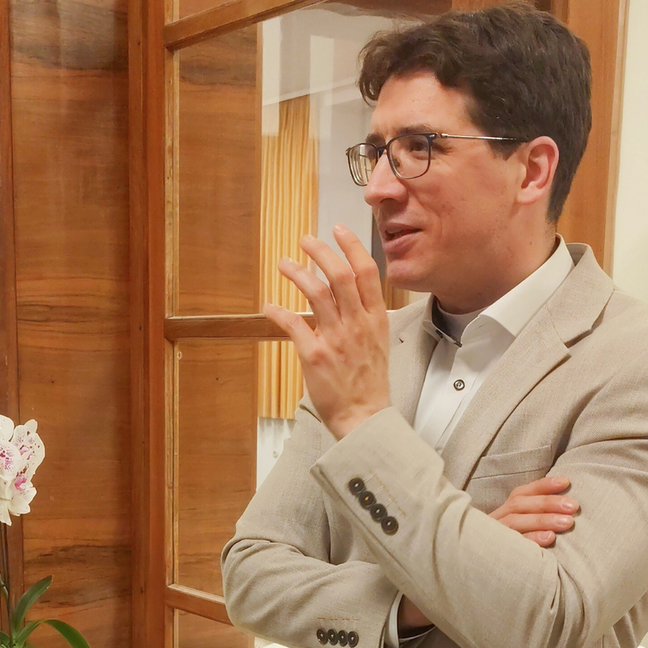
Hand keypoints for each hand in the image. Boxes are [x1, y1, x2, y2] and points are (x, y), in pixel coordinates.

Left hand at [266, 226, 391, 437]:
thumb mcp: (379, 344)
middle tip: (305, 240)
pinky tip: (269, 305)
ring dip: (296, 272)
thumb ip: (365, 318)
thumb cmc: (369, 383)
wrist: (364, 417)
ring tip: (284, 263)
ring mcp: (336, 339)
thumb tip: (348, 296)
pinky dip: (277, 311)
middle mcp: (357, 324)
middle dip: (320, 251)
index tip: (339, 229)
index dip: (352, 247)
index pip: (367, 272)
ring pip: (315, 293)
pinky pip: (292, 324)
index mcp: (376, 320)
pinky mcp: (314, 355)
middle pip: (340, 275)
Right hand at [395, 475, 576, 636]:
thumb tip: (556, 521)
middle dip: (548, 503)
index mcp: (495, 517)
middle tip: (574, 506)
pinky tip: (548, 542)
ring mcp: (485, 540)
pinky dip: (529, 541)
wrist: (443, 589)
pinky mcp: (483, 557)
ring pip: (514, 523)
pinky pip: (509, 547)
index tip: (566, 482)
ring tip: (567, 523)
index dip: (541, 486)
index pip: (519, 495)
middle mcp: (489, 525)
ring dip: (542, 520)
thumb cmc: (482, 564)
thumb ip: (521, 530)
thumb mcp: (501, 542)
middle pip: (518, 506)